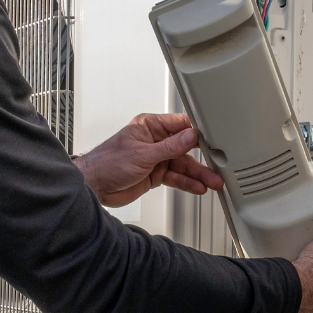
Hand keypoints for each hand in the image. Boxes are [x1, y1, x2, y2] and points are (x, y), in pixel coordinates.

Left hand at [74, 113, 224, 208]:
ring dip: (197, 174)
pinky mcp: (155, 174)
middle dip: (202, 157)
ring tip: (212, 182)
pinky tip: (198, 187)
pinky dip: (187, 183)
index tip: (214, 138)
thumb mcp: (142, 154)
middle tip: (218, 164)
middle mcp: (155, 140)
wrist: (94, 186)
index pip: (180, 124)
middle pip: (185, 147)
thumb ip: (169, 147)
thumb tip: (190, 137)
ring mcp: (156, 158)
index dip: (197, 132)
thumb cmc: (107, 163)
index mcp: (150, 126)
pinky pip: (176, 177)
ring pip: (183, 164)